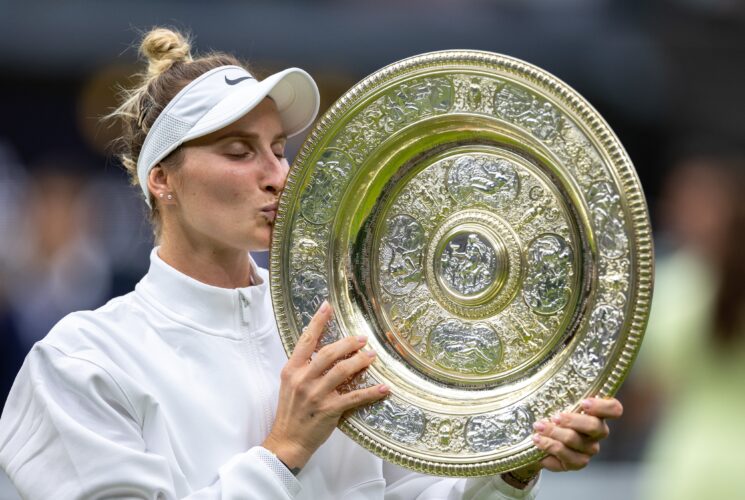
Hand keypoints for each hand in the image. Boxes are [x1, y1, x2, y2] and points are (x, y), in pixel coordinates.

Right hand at [262, 301, 389, 468]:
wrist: (287, 441)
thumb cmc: (291, 412)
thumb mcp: (290, 384)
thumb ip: (304, 367)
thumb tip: (324, 350)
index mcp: (292, 370)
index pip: (306, 341)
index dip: (318, 322)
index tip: (328, 306)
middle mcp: (303, 379)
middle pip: (329, 353)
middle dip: (348, 343)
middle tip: (362, 338)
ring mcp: (316, 395)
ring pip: (342, 371)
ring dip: (360, 361)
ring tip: (371, 356)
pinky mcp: (329, 410)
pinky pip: (354, 397)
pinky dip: (371, 392)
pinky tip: (383, 388)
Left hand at [534, 396, 622, 471]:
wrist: (538, 441)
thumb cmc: (550, 415)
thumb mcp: (555, 401)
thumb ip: (559, 389)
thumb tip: (547, 371)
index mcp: (597, 414)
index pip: (614, 409)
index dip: (602, 406)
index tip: (584, 403)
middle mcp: (597, 433)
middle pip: (594, 426)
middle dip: (572, 420)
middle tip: (553, 417)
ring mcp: (588, 450)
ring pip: (574, 441)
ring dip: (553, 433)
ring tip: (537, 428)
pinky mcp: (576, 463)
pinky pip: (565, 457)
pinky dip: (548, 448)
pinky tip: (537, 442)